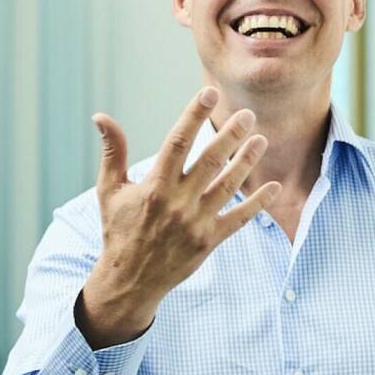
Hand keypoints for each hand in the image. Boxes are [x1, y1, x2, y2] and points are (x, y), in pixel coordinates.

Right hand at [76, 87, 280, 347]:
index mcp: (154, 185)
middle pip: (210, 160)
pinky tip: (272, 186)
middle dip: (231, 134)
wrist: (129, 280)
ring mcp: (196, 223)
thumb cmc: (119, 230)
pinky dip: (257, 203)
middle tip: (247, 115)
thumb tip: (101, 116)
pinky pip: (239, 219)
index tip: (209, 94)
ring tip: (261, 139)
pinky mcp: (209, 241)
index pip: (178, 142)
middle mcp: (178, 202)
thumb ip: (113, 152)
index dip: (194, 115)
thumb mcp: (110, 191)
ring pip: (228, 185)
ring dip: (247, 161)